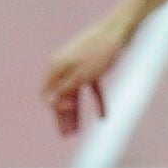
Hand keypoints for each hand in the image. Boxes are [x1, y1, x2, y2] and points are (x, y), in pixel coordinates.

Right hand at [44, 19, 129, 137]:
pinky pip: (92, 88)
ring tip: (78, 132)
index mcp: (56, 67)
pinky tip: (102, 118)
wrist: (120, 31)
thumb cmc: (100, 52)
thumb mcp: (82, 75)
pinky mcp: (94, 67)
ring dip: (76, 113)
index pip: (48, 94)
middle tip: (66, 136)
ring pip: (75, 94)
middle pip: (61, 96)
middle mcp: (64, 67)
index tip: (68, 113)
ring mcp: (79, 67)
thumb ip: (66, 89)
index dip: (55, 107)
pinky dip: (96, 102)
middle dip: (63, 116)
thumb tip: (51, 102)